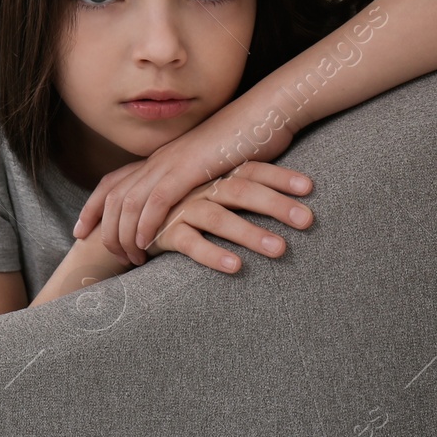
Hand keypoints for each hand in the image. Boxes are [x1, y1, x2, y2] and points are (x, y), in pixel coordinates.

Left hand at [74, 125, 308, 263]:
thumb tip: (187, 207)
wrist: (267, 113)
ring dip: (125, 234)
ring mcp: (171, 162)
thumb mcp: (212, 169)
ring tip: (130, 260)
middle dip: (102, 229)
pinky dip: (147, 224)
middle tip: (107, 256)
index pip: (112, 183)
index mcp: (160, 158)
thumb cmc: (247, 142)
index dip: (92, 207)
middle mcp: (158, 159)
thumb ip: (193, 186)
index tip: (80, 232)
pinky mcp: (189, 167)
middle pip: (112, 196)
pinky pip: (157, 200)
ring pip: (129, 202)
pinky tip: (146, 244)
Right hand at [140, 161, 314, 273]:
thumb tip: (284, 198)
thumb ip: (238, 192)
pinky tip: (236, 267)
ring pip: (218, 216)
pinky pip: (188, 242)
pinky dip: (212, 253)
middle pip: (240, 190)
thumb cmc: (180, 207)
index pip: (250, 169)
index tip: (310, 187)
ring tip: (280, 249)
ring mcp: (179, 208)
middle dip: (276, 205)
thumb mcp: (210, 193)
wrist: (126, 218)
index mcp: (212, 174)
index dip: (279, 176)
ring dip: (250, 232)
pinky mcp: (162, 232)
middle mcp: (197, 187)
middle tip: (308, 221)